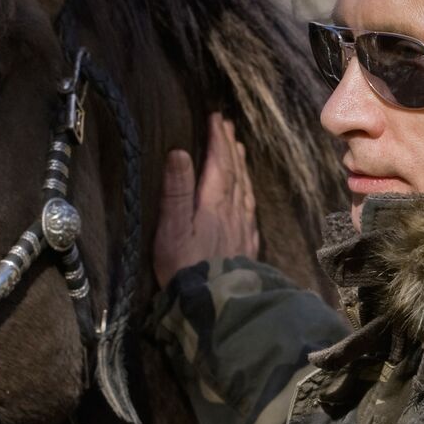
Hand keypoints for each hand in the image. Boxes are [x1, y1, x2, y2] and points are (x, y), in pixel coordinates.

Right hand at [153, 112, 259, 288]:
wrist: (216, 305)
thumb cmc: (185, 267)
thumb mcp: (172, 227)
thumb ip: (177, 189)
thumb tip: (180, 151)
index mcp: (213, 203)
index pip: (218, 164)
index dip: (218, 140)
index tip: (216, 118)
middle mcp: (232, 212)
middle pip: (235, 173)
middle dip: (230, 148)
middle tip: (228, 128)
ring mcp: (242, 229)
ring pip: (245, 190)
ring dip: (241, 168)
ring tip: (239, 152)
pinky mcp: (247, 247)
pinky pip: (250, 211)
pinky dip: (247, 195)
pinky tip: (246, 197)